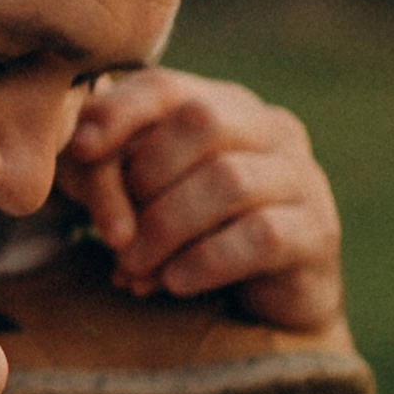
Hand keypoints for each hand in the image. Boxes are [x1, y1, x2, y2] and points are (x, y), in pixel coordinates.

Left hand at [60, 69, 347, 337]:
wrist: (268, 306)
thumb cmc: (194, 240)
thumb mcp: (147, 200)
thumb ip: (112, 172)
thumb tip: (76, 158)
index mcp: (226, 107)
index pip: (167, 87)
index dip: (120, 112)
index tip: (79, 150)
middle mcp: (271, 129)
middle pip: (201, 121)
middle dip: (143, 179)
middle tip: (113, 237)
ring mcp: (302, 177)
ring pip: (228, 180)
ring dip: (166, 229)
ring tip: (134, 270)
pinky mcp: (317, 232)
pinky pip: (259, 234)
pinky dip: (204, 261)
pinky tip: (175, 283)